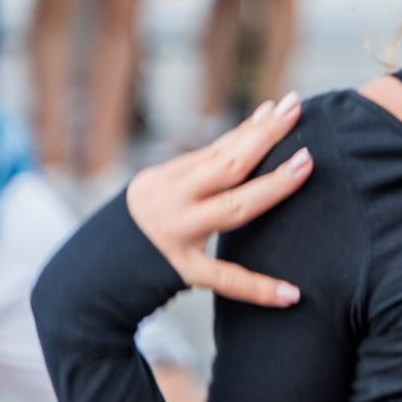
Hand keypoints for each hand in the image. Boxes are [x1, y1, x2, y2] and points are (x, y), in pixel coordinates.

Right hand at [126, 94, 314, 306]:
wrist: (94, 279)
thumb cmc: (139, 231)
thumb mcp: (160, 195)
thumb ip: (199, 174)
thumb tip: (249, 135)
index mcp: (162, 180)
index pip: (216, 150)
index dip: (250, 129)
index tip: (280, 107)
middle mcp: (168, 202)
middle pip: (226, 166)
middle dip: (264, 137)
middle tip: (297, 110)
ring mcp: (176, 236)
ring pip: (233, 208)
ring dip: (274, 186)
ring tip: (307, 165)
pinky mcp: (183, 272)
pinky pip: (227, 280)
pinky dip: (259, 288)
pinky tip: (291, 293)